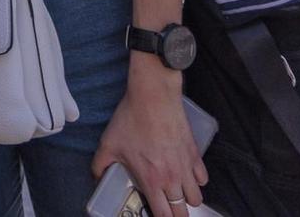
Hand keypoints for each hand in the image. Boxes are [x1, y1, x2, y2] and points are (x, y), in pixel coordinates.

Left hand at [91, 73, 206, 216]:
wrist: (153, 96)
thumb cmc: (132, 118)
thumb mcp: (108, 144)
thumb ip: (100, 165)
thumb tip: (97, 175)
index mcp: (151, 180)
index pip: (163, 215)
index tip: (156, 215)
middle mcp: (172, 178)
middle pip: (182, 212)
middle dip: (176, 214)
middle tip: (168, 210)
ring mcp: (186, 166)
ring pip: (196, 198)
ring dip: (187, 200)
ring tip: (177, 194)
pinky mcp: (194, 153)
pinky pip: (202, 177)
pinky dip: (196, 181)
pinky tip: (187, 175)